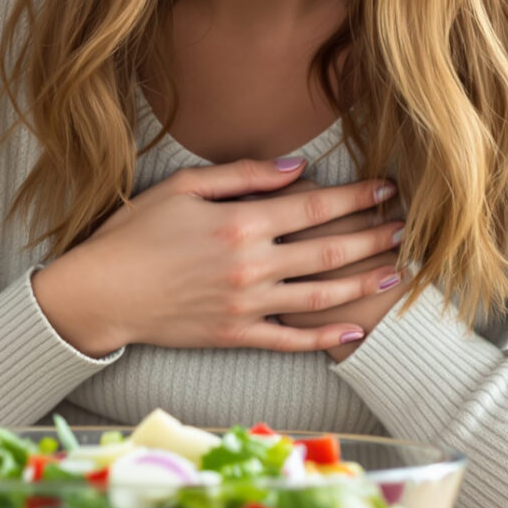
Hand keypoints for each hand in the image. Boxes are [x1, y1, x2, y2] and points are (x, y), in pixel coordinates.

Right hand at [29, 156, 405, 357]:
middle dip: (373, 236)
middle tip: (408, 227)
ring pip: (320, 296)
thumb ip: (243, 176)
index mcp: (240, 224)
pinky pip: (291, 340)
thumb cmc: (134, 234)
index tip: (387, 187)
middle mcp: (251, 266)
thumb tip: (297, 167)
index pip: (314, 208)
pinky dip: (326, 338)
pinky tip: (355, 330)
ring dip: (363, 283)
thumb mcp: (183, 188)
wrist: (100, 293)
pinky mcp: (235, 335)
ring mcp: (246, 305)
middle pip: (328, 251)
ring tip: (396, 271)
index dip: (357, 197)